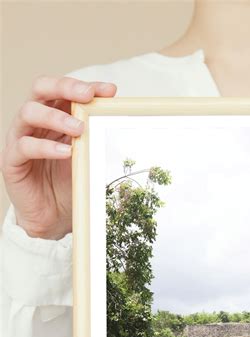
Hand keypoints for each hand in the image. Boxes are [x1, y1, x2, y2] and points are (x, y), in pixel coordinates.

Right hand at [0, 75, 116, 239]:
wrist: (52, 217)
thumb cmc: (68, 183)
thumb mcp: (86, 156)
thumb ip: (93, 137)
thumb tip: (116, 118)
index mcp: (52, 115)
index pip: (63, 90)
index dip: (85, 85)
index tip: (109, 91)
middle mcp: (33, 122)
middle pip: (41, 88)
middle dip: (65, 87)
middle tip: (87, 96)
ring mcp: (20, 138)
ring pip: (29, 112)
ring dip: (56, 117)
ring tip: (79, 129)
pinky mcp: (12, 160)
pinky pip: (25, 146)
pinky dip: (46, 147)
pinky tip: (65, 152)